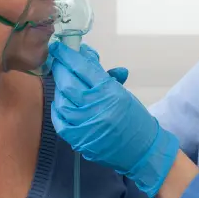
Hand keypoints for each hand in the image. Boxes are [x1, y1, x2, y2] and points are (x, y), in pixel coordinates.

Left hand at [49, 40, 178, 197]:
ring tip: (62, 82)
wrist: (142, 150)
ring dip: (59, 88)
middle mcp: (96, 108)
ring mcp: (85, 125)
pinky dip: (58, 108)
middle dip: (60, 69)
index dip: (68, 56)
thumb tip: (84, 55)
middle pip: (68, 83)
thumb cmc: (134, 119)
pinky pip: (59, 119)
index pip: (83, 68)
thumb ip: (102, 75)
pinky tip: (61, 101)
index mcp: (110, 93)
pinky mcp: (77, 139)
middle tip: (57, 60)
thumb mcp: (121, 92)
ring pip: (61, 100)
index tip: (59, 47)